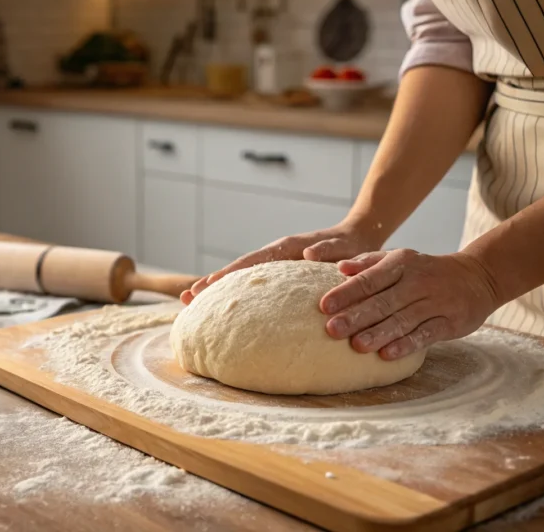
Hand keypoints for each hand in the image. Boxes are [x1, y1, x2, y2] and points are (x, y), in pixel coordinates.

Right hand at [180, 222, 379, 304]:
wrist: (357, 236)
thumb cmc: (352, 246)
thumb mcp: (343, 248)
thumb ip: (327, 250)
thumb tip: (308, 252)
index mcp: (287, 249)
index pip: (251, 262)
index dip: (228, 274)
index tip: (207, 285)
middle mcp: (275, 255)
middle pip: (236, 270)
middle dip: (211, 282)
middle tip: (186, 297)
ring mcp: (275, 264)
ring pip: (240, 276)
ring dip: (218, 288)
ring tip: (193, 301)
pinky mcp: (279, 273)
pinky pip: (252, 282)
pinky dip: (234, 291)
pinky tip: (222, 306)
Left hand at [320, 249, 500, 359]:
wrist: (476, 277)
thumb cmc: (426, 270)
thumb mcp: (400, 258)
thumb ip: (369, 263)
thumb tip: (339, 268)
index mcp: (400, 264)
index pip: (369, 279)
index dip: (346, 293)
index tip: (324, 305)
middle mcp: (416, 282)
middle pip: (382, 301)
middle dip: (356, 316)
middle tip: (331, 329)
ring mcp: (434, 303)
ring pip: (402, 320)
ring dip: (378, 333)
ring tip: (356, 345)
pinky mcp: (449, 322)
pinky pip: (425, 334)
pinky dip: (406, 345)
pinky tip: (387, 354)